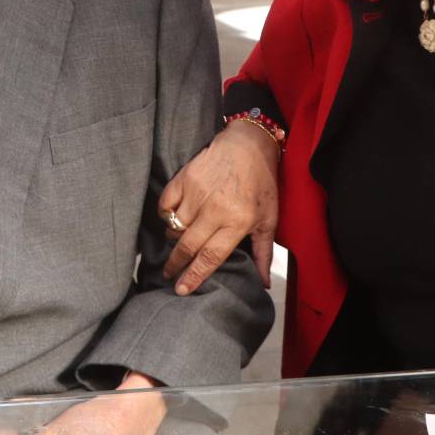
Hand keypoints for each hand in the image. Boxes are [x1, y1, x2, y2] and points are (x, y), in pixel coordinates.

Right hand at [159, 119, 278, 291]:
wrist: (248, 144)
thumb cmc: (261, 184)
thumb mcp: (269, 219)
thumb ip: (264, 253)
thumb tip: (263, 284)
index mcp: (238, 221)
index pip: (210, 256)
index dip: (194, 275)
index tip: (181, 289)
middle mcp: (215, 209)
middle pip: (187, 246)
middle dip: (176, 264)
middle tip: (170, 275)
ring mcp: (197, 193)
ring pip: (175, 227)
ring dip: (174, 240)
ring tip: (178, 246)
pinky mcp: (184, 179)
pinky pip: (165, 206)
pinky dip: (166, 216)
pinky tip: (173, 221)